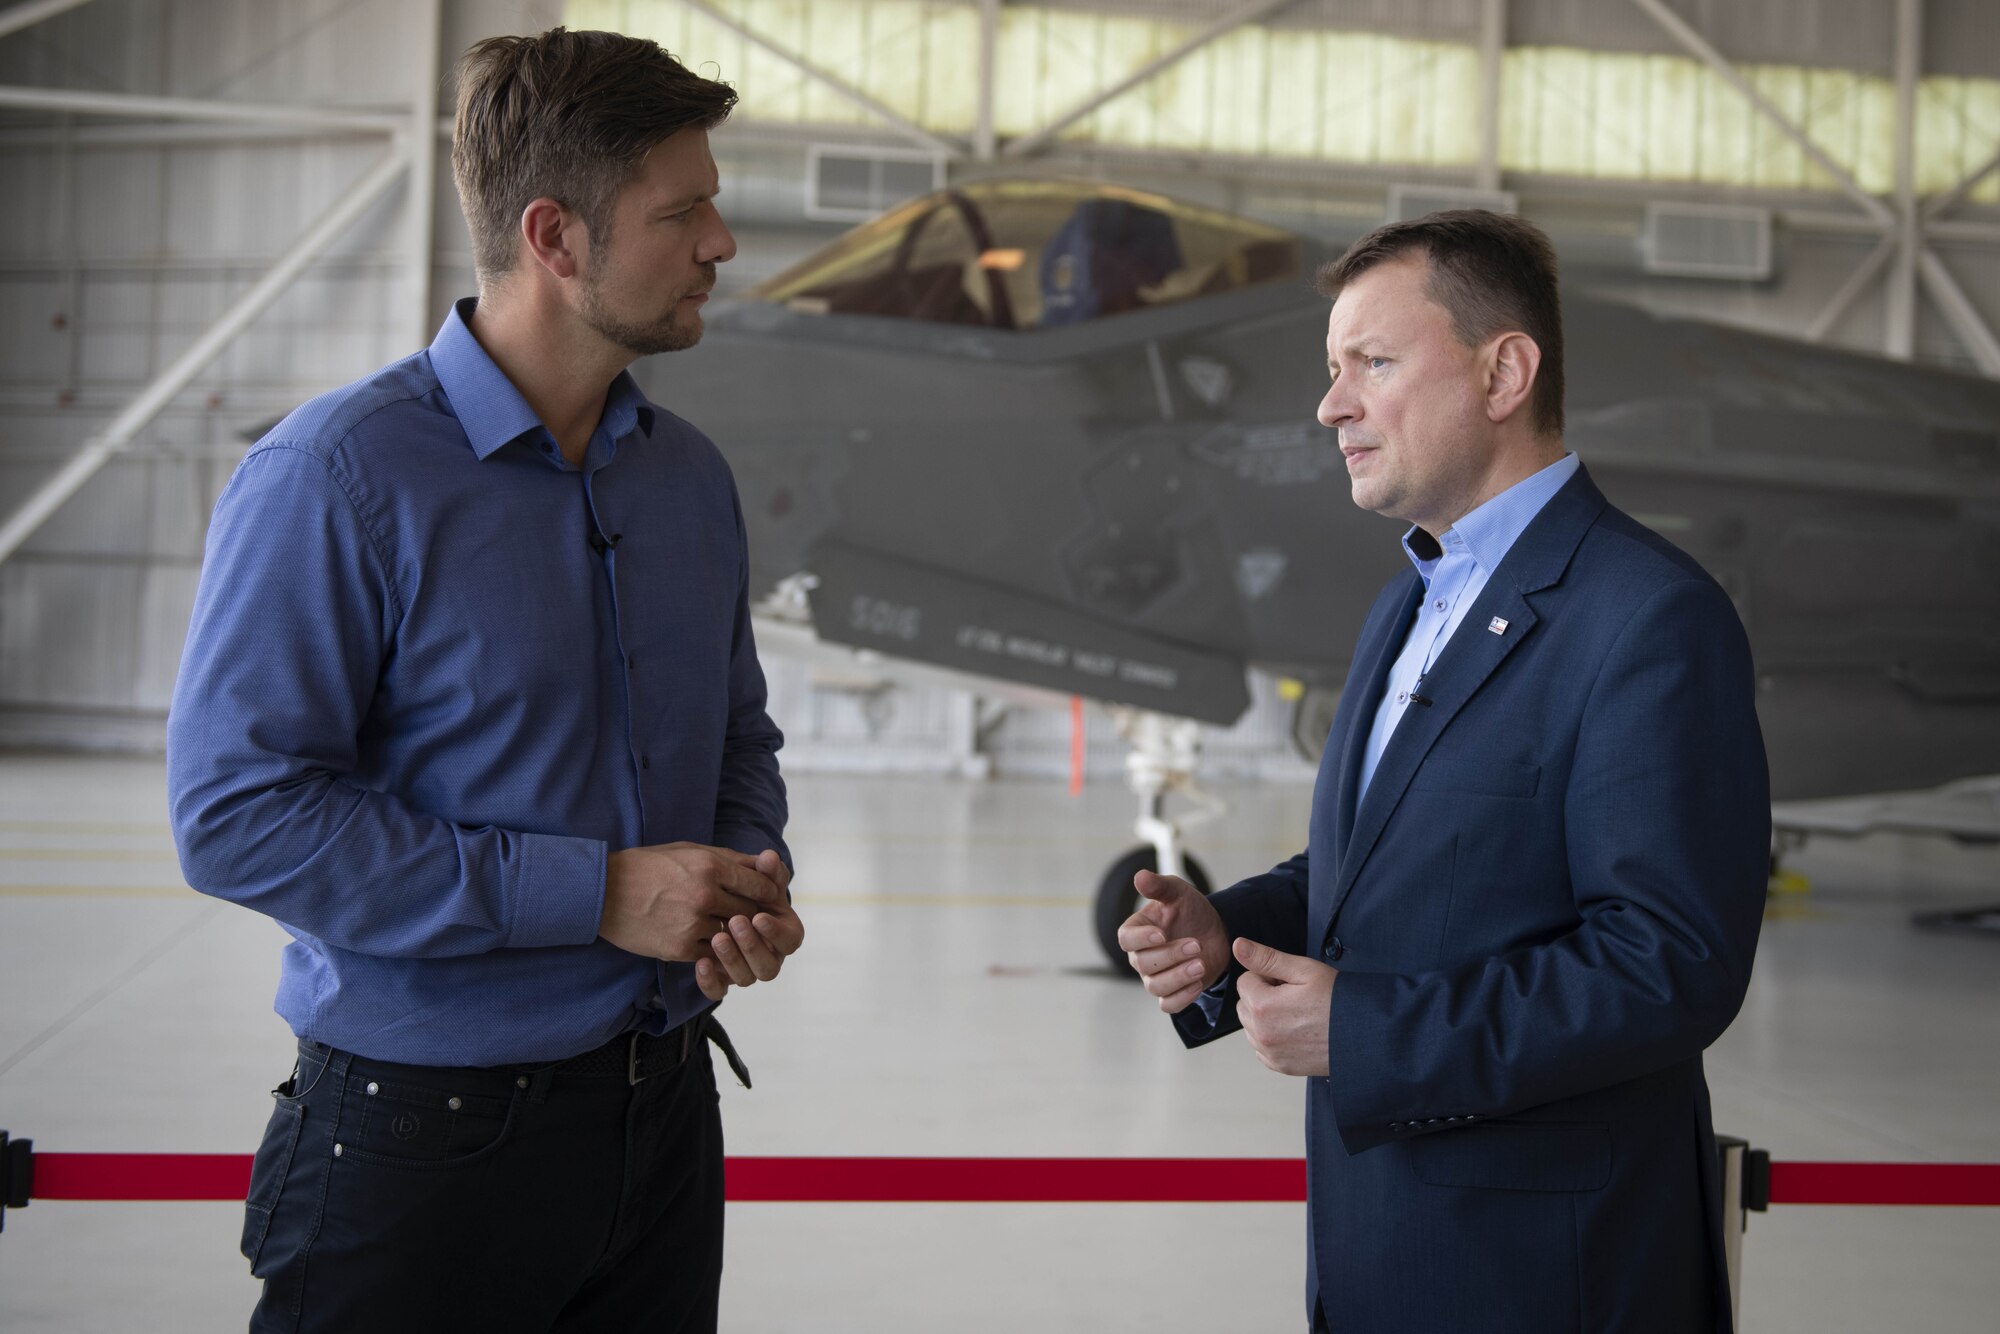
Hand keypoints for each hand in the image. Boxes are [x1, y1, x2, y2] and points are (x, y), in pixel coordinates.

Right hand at [601, 842, 787, 964]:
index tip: (767, 896)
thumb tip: (765, 863)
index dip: (768, 892)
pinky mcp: (679, 948)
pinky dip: (712, 948)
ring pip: (732, 934)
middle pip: (750, 911)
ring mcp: (692, 923)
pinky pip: (711, 953)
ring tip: (726, 926)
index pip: (759, 884)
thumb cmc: (649, 865)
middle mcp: (705, 894)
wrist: (603, 892)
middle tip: (754, 915)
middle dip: (753, 913)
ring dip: (732, 933)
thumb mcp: (690, 850)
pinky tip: (706, 939)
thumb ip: (729, 858)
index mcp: (710, 866)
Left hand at [694, 849, 805, 1001]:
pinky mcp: (721, 978)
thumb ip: (764, 869)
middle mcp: (767, 955)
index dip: (777, 932)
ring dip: (733, 960)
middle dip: (753, 946)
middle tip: (735, 923)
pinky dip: (711, 981)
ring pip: (746, 979)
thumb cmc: (740, 886)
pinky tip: (700, 963)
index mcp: (783, 933)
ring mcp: (744, 969)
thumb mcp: (752, 876)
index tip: (760, 916)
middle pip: (769, 967)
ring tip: (717, 937)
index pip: (791, 940)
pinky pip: (718, 991)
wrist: (706, 897)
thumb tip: (768, 856)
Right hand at [1117, 868, 1229, 1013]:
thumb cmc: (1191, 911)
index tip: (1161, 934)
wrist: (1215, 931)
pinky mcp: (1172, 993)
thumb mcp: (1179, 893)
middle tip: (1196, 944)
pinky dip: (1183, 996)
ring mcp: (1155, 977)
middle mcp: (1141, 956)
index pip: (1126, 939)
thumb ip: (1159, 886)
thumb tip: (1139, 876)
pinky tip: (1199, 982)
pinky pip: (1168, 1004)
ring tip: (1201, 964)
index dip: (1140, 939)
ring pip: (1155, 986)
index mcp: (1138, 931)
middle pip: (1144, 964)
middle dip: (1171, 956)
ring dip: (1179, 977)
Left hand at [1234, 938, 1335, 1075]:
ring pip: (1251, 1026)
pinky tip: (1295, 1032)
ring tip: (1297, 1015)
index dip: (1267, 976)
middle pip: (1244, 1004)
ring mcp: (1270, 1053)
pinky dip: (1272, 1038)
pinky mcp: (1280, 1066)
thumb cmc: (1338, 1001)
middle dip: (1263, 997)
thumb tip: (1238, 947)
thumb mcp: (1304, 970)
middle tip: (1295, 998)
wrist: (1364, 1034)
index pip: (1245, 980)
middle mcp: (1261, 1033)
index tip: (1289, 983)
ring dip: (1265, 1018)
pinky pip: (1261, 1048)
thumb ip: (1267, 958)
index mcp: (1263, 1006)